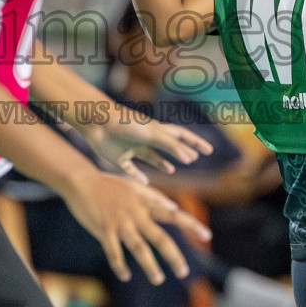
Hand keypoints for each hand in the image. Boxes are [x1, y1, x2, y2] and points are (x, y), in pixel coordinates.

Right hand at [62, 171, 210, 284]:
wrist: (82, 180)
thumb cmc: (108, 184)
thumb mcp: (134, 186)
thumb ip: (153, 197)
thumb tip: (173, 207)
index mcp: (145, 203)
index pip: (174, 215)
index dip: (191, 225)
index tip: (207, 236)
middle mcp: (136, 213)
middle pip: (159, 237)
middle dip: (173, 256)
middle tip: (183, 272)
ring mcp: (120, 222)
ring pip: (139, 248)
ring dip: (150, 265)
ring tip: (158, 279)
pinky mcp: (104, 229)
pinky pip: (114, 252)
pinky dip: (120, 265)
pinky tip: (125, 276)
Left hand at [81, 116, 212, 184]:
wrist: (97, 123)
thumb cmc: (126, 124)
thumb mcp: (152, 134)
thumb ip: (171, 146)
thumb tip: (190, 158)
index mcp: (155, 130)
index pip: (180, 136)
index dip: (194, 143)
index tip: (208, 151)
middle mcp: (145, 138)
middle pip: (168, 147)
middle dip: (181, 153)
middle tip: (193, 159)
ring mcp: (132, 148)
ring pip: (150, 157)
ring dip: (161, 163)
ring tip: (171, 170)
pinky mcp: (118, 157)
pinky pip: (130, 169)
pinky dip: (138, 175)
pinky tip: (145, 183)